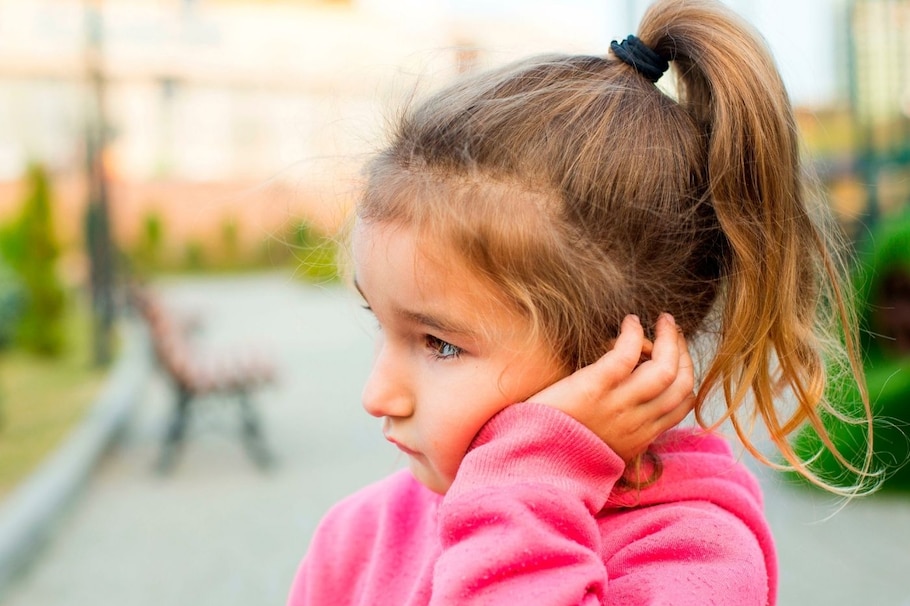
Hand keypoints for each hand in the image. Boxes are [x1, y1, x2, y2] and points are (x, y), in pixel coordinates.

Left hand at [530, 313, 694, 462]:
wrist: (531, 464)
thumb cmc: (559, 447)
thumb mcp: (602, 447)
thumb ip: (621, 429)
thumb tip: (632, 405)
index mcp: (640, 437)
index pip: (683, 404)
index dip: (687, 375)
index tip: (678, 355)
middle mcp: (636, 423)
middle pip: (681, 383)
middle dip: (683, 352)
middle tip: (674, 330)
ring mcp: (617, 406)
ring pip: (663, 369)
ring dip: (669, 338)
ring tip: (663, 320)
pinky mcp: (593, 388)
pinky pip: (626, 355)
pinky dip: (634, 335)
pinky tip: (630, 323)